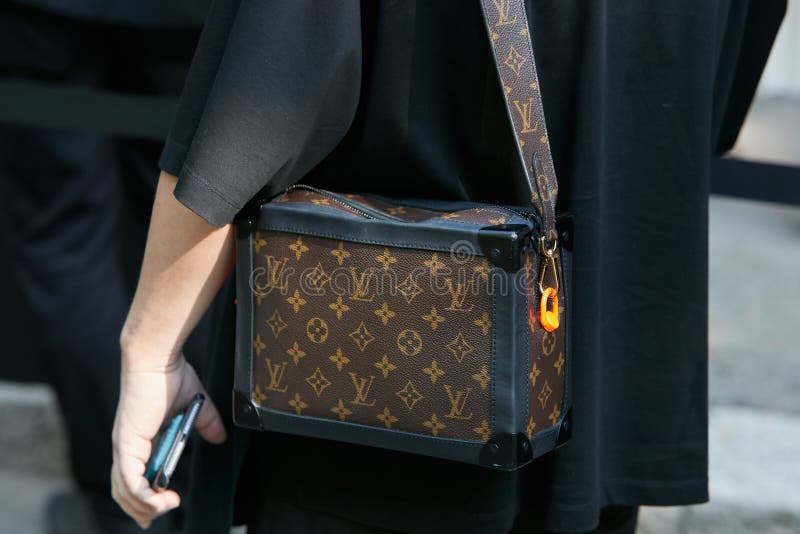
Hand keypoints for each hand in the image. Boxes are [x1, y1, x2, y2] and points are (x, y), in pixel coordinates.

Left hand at [111, 354, 226, 528]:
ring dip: (145, 506)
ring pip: (125, 491)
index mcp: (138, 437)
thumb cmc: (170, 375)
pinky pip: (131, 482)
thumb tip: (220, 438)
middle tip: (155, 519)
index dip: (141, 496)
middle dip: (139, 509)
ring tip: (168, 506)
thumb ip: (206, 423)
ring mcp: (125, 446)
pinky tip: (163, 500)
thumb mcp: (195, 405)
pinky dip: (145, 496)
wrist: (158, 358)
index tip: (160, 506)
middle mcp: (127, 445)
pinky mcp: (128, 444)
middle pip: (124, 490)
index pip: (132, 475)